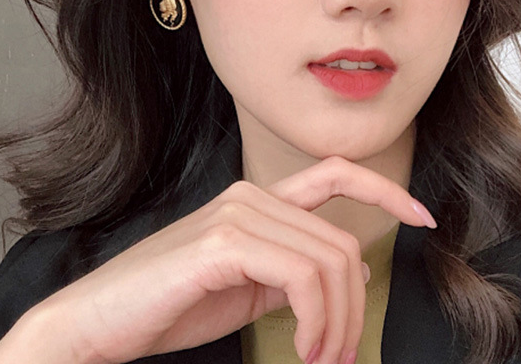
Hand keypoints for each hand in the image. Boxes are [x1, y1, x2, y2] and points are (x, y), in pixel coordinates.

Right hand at [0, 156, 435, 363]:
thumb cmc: (168, 306)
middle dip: (354, 308)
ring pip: (330, 261)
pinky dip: (317, 320)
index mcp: (257, 200)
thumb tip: (350, 278)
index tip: (423, 217)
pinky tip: (303, 348)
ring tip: (318, 359)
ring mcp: (237, 214)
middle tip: (336, 358)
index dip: (385, 189)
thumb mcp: (245, 288)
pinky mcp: (223, 242)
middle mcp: (251, 196)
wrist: (98, 321)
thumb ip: (291, 272)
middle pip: (341, 243)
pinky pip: (303, 276)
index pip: (336, 174)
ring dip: (337, 324)